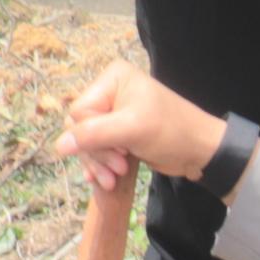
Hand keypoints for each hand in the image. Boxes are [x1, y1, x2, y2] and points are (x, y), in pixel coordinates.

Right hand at [54, 66, 226, 197]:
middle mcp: (109, 92)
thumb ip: (93, 136)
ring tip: (113, 180)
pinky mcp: (118, 134)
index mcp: (112, 79)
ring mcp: (113, 114)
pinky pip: (97, 150)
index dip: (92, 136)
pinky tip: (103, 180)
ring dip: (98, 164)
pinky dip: (100, 166)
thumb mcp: (131, 130)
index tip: (118, 151)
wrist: (200, 151)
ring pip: (86, 142)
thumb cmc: (171, 132)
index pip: (80, 111)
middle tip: (118, 168)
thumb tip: (58, 146)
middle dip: (96, 153)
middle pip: (81, 128)